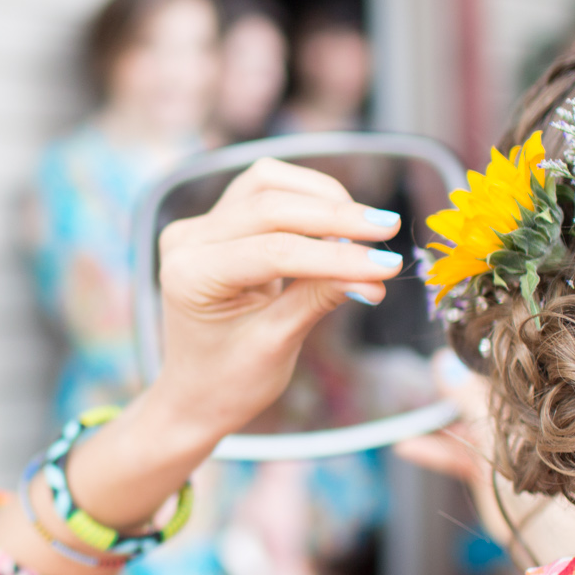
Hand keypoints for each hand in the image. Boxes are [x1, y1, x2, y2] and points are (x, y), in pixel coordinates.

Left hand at [62, 160, 402, 531]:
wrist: (196, 392)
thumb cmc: (229, 380)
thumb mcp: (276, 344)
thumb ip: (320, 298)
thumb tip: (376, 274)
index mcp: (189, 276)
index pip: (272, 250)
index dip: (335, 255)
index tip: (387, 264)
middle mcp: (186, 241)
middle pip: (268, 204)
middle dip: (334, 216)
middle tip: (388, 231)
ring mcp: (198, 227)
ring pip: (267, 182)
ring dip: (321, 198)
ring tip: (366, 228)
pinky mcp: (216, 221)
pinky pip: (264, 191)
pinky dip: (307, 198)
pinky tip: (340, 223)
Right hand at [395, 354, 574, 568]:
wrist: (554, 539)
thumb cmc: (539, 480)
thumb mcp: (499, 434)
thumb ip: (468, 398)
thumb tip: (439, 360)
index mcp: (532, 408)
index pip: (498, 376)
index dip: (470, 366)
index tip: (444, 360)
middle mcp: (519, 424)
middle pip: (478, 399)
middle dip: (449, 394)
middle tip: (422, 384)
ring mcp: (505, 449)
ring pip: (464, 427)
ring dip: (434, 425)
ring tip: (404, 423)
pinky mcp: (492, 474)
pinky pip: (458, 454)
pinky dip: (434, 451)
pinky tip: (407, 447)